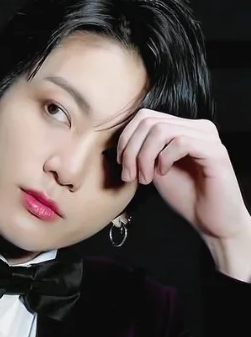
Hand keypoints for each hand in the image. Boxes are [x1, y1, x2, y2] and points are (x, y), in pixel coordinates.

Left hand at [116, 108, 249, 240]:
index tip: (121, 163)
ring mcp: (208, 137)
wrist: (209, 220)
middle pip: (149, 122)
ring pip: (161, 130)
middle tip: (130, 176)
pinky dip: (164, 159)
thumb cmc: (185, 195)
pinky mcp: (215, 151)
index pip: (145, 116)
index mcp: (182, 127)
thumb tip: (121, 143)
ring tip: (145, 179)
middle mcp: (197, 127)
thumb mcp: (154, 169)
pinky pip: (180, 142)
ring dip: (144, 157)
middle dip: (131, 150)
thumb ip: (142, 152)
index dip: (126, 138)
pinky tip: (164, 174)